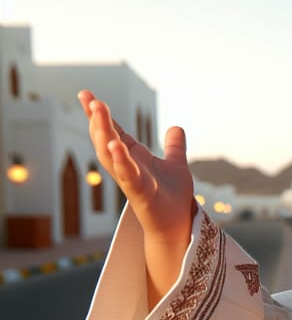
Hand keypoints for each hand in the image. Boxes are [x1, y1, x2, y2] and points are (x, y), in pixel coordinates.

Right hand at [78, 90, 194, 304]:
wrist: (178, 224)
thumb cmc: (173, 197)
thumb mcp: (176, 165)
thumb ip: (174, 147)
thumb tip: (176, 127)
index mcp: (134, 158)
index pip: (113, 132)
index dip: (100, 115)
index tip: (86, 95)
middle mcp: (128, 167)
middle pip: (106, 140)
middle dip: (96, 119)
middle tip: (87, 97)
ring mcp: (132, 181)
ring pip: (111, 155)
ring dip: (104, 133)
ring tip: (97, 110)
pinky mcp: (140, 194)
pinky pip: (128, 176)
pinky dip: (122, 161)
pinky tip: (116, 146)